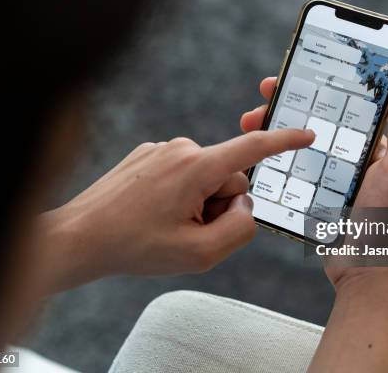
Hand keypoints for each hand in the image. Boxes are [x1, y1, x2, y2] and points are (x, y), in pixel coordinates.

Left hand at [38, 128, 313, 291]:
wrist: (80, 237)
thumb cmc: (137, 247)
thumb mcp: (200, 253)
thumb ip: (240, 228)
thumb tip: (245, 204)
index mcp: (196, 167)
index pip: (251, 149)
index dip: (284, 142)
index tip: (307, 135)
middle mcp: (181, 148)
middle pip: (227, 176)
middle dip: (221, 203)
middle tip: (191, 231)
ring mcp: (161, 149)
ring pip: (204, 176)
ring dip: (198, 202)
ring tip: (167, 224)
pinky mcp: (147, 155)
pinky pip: (181, 173)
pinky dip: (179, 194)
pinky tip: (152, 213)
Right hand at [240, 72, 387, 289]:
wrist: (368, 268)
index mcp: (372, 146)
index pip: (343, 105)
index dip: (319, 85)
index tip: (296, 71)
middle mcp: (348, 159)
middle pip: (312, 122)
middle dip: (287, 105)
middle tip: (263, 97)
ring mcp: (326, 179)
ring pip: (295, 146)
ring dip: (272, 132)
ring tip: (250, 123)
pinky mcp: (310, 198)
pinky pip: (288, 174)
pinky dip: (270, 162)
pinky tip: (253, 154)